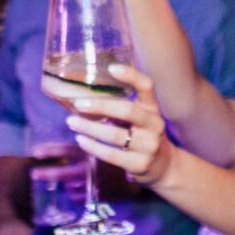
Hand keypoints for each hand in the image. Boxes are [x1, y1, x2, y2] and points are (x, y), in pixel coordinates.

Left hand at [63, 63, 173, 183]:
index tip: (111, 68)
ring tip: (72, 122)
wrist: (163, 166)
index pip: (147, 86)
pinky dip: (93, 147)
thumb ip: (121, 105)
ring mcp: (149, 145)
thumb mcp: (140, 117)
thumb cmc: (142, 135)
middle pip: (128, 110)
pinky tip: (81, 140)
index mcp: (153, 108)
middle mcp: (154, 125)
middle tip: (78, 103)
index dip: (131, 76)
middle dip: (101, 106)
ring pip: (115, 135)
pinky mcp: (140, 164)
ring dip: (90, 128)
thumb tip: (84, 93)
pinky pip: (112, 155)